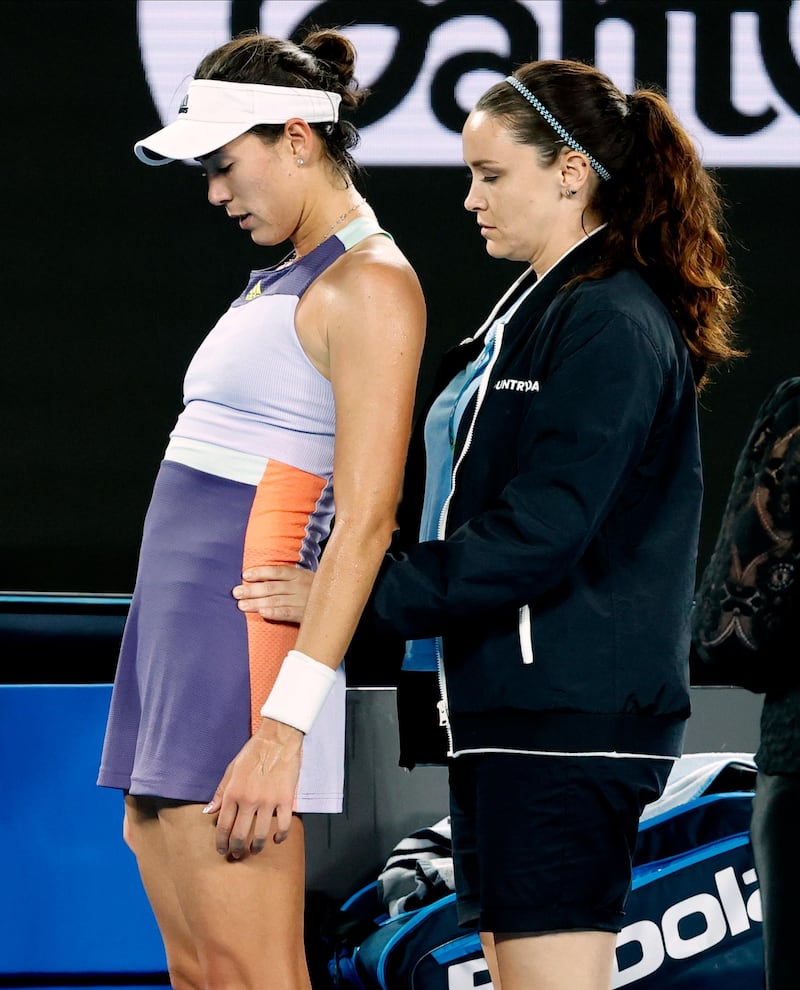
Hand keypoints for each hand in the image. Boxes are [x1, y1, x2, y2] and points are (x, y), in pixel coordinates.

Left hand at [203, 718, 303, 857]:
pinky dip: (280, 837)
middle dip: (237, 850)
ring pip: (260, 835)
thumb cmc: (253, 752)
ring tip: (255, 850)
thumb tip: (208, 812)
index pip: (223, 825)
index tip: (222, 849)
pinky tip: (276, 839)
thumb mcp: (231, 770)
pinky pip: (282, 825)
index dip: (221, 841)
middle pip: (240, 835)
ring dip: (257, 847)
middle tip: (238, 855)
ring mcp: (268, 801)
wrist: (278, 739)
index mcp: (233, 792)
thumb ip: (220, 792)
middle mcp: (249, 800)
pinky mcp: (285, 800)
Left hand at [232, 565, 313, 622]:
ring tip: (241, 605)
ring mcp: (302, 600)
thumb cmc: (316, 591)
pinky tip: (263, 613)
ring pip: (275, 600)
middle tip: (236, 593)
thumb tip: (262, 579)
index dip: (260, 572)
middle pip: (272, 587)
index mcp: (299, 575)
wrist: (339, 603)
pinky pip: (287, 613)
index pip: (277, 572)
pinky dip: (274, 612)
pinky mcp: (304, 614)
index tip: (245, 575)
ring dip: (257, 602)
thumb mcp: (306, 579)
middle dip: (252, 590)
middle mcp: (299, 586)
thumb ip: (288, 579)